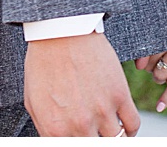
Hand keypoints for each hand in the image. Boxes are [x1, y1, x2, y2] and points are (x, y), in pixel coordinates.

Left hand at [25, 31, 141, 136]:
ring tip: (111, 134)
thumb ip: (45, 128)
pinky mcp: (119, 95)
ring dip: (115, 139)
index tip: (82, 139)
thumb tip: (56, 140)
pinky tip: (125, 128)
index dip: (78, 146)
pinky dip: (131, 131)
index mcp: (55, 129)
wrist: (61, 32)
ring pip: (118, 141)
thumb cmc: (43, 63)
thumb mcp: (33, 101)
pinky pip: (133, 125)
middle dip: (96, 140)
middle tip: (95, 133)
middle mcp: (79, 125)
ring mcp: (101, 111)